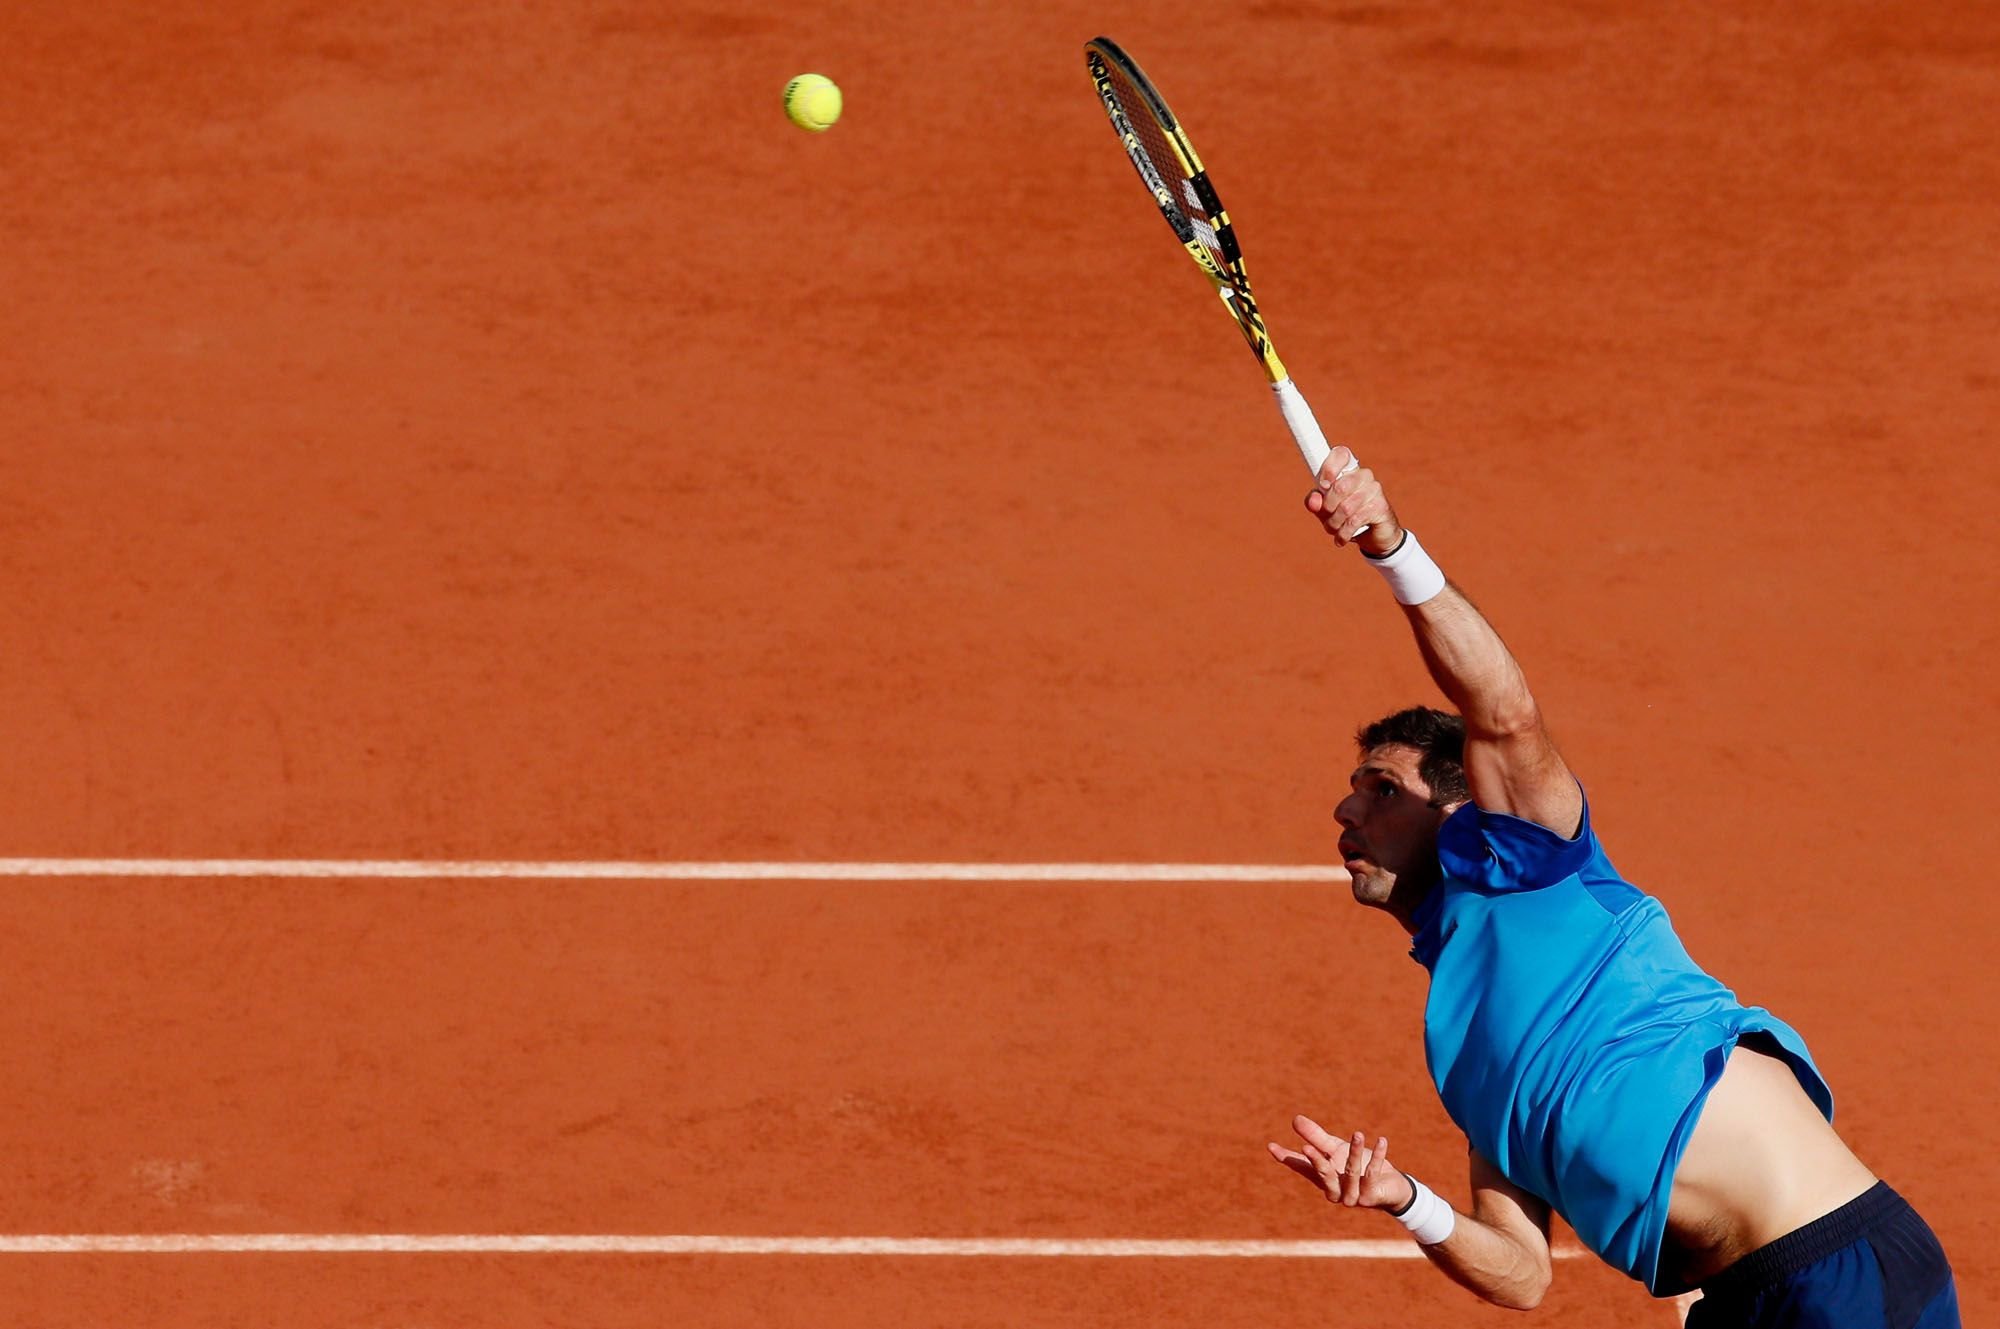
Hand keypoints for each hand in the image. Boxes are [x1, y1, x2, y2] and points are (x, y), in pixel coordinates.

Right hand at [1267, 1115, 1413, 1209]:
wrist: (1390, 1185)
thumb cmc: (1359, 1165)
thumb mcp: (1336, 1148)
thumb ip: (1316, 1137)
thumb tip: (1295, 1119)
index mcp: (1323, 1177)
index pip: (1302, 1167)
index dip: (1287, 1157)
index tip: (1271, 1146)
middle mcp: (1334, 1190)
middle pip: (1323, 1175)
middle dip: (1316, 1162)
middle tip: (1307, 1148)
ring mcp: (1352, 1196)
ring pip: (1350, 1173)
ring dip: (1354, 1153)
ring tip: (1358, 1134)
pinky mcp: (1371, 1197)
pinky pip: (1372, 1174)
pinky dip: (1377, 1157)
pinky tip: (1382, 1142)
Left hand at [1303, 447, 1402, 556]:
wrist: (1373, 536)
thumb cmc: (1346, 517)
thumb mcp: (1325, 510)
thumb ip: (1315, 502)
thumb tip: (1313, 500)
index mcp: (1349, 470)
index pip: (1341, 453)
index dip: (1329, 468)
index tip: (1322, 485)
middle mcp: (1364, 476)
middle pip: (1339, 487)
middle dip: (1327, 508)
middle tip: (1327, 518)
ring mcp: (1374, 490)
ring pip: (1345, 507)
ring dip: (1334, 524)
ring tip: (1334, 530)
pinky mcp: (1381, 507)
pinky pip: (1355, 520)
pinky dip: (1343, 533)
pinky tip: (1341, 538)